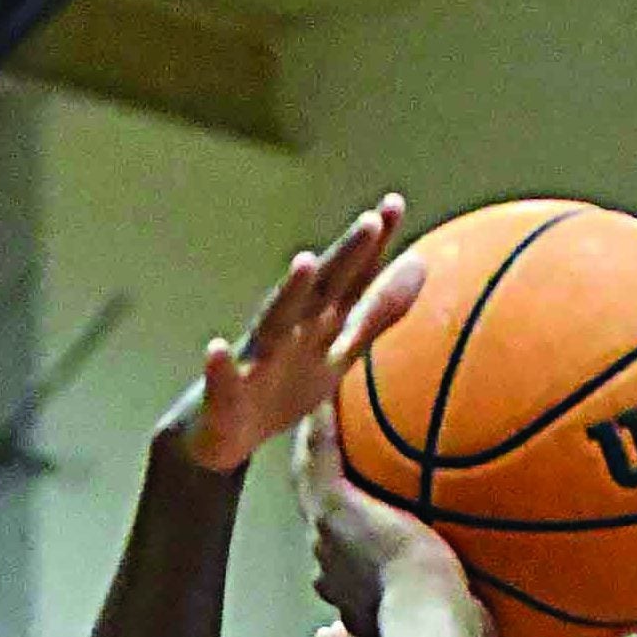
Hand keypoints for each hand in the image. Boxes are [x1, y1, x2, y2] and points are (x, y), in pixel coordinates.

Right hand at [170, 195, 424, 474]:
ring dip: (289, 293)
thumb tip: (421, 264)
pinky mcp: (224, 396)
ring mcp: (254, 361)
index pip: (349, 281)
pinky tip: (215, 348)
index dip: (372, 247)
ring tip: (303, 261)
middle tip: (370, 222)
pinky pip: (222, 380)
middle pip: (321, 291)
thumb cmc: (282, 386)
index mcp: (316, 324)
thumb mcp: (337, 351)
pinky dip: (219, 365)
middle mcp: (287, 331)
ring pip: (273, 322)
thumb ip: (375, 312)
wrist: (224, 433)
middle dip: (344, 257)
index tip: (394, 204)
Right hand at [291, 400, 473, 636]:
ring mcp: (328, 535)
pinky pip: (318, 452)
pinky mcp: (332, 506)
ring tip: (331, 406)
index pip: (353, 568)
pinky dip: (322, 422)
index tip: (383, 526)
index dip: (362, 549)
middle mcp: (334, 568)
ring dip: (318, 447)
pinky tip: (335, 385)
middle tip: (351, 458)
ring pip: (312, 483)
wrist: (435, 620)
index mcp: (363, 599)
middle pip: (328, 527)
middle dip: (339, 494)